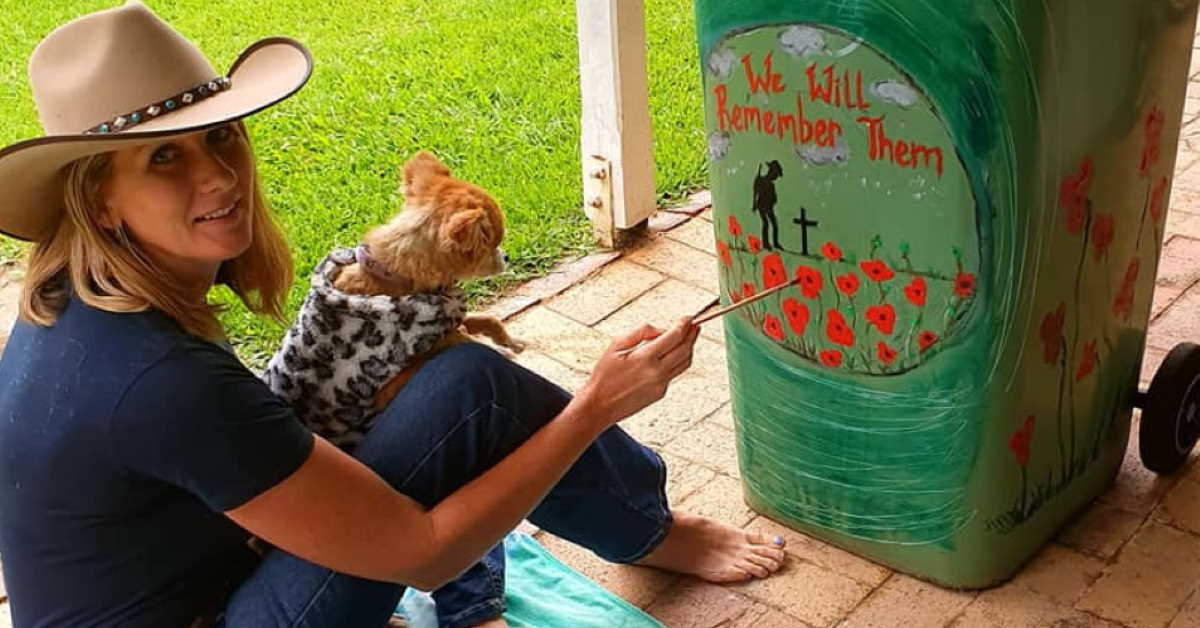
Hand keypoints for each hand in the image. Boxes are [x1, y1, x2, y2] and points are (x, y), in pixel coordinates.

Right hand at [573, 317, 700, 428]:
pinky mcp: (661, 393)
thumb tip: (659, 329)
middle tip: (694, 324)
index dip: (683, 325)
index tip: (687, 317)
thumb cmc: (604, 376)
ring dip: (689, 348)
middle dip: (692, 334)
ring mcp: (661, 385)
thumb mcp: (615, 346)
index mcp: (645, 358)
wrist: (599, 405)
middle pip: (685, 349)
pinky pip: (675, 373)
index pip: (673, 337)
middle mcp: (657, 373)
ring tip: (689, 337)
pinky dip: (679, 360)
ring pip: (685, 363)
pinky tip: (675, 353)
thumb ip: (639, 332)